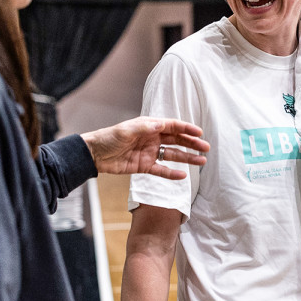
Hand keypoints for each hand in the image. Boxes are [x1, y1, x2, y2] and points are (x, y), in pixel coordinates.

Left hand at [83, 117, 208, 180]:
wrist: (94, 155)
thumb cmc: (109, 138)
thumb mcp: (126, 130)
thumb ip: (145, 128)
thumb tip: (162, 125)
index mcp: (149, 126)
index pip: (172, 126)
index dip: (187, 129)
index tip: (200, 133)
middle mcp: (152, 138)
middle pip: (176, 140)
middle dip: (191, 144)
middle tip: (206, 148)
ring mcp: (149, 153)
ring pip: (172, 155)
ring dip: (187, 158)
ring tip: (201, 161)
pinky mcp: (144, 166)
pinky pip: (161, 170)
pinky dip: (172, 173)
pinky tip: (183, 175)